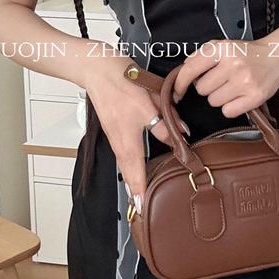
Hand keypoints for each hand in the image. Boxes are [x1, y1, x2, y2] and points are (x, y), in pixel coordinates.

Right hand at [85, 53, 188, 208]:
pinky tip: (133, 166)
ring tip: (137, 194)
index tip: (141, 209)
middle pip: (127, 172)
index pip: (135, 172)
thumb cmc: (121, 83)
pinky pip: (122, 152)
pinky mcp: (114, 127)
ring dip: (131, 179)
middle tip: (139, 209)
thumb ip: (166, 121)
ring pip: (124, 163)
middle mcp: (119, 141)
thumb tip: (181, 136)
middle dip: (134, 191)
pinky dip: (128, 164)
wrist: (97, 69)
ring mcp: (115, 135)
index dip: (139, 191)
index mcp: (127, 139)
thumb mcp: (149, 102)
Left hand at [171, 39, 278, 118]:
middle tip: (221, 80)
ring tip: (232, 87)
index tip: (178, 91)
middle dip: (208, 87)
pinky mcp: (255, 97)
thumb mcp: (223, 45)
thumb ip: (201, 55)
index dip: (180, 83)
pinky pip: (228, 111)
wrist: (276, 57)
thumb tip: (184, 70)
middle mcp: (233, 64)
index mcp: (222, 49)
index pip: (190, 69)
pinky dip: (231, 107)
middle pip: (202, 89)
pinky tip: (238, 96)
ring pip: (213, 102)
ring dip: (219, 98)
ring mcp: (245, 82)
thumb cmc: (247, 53)